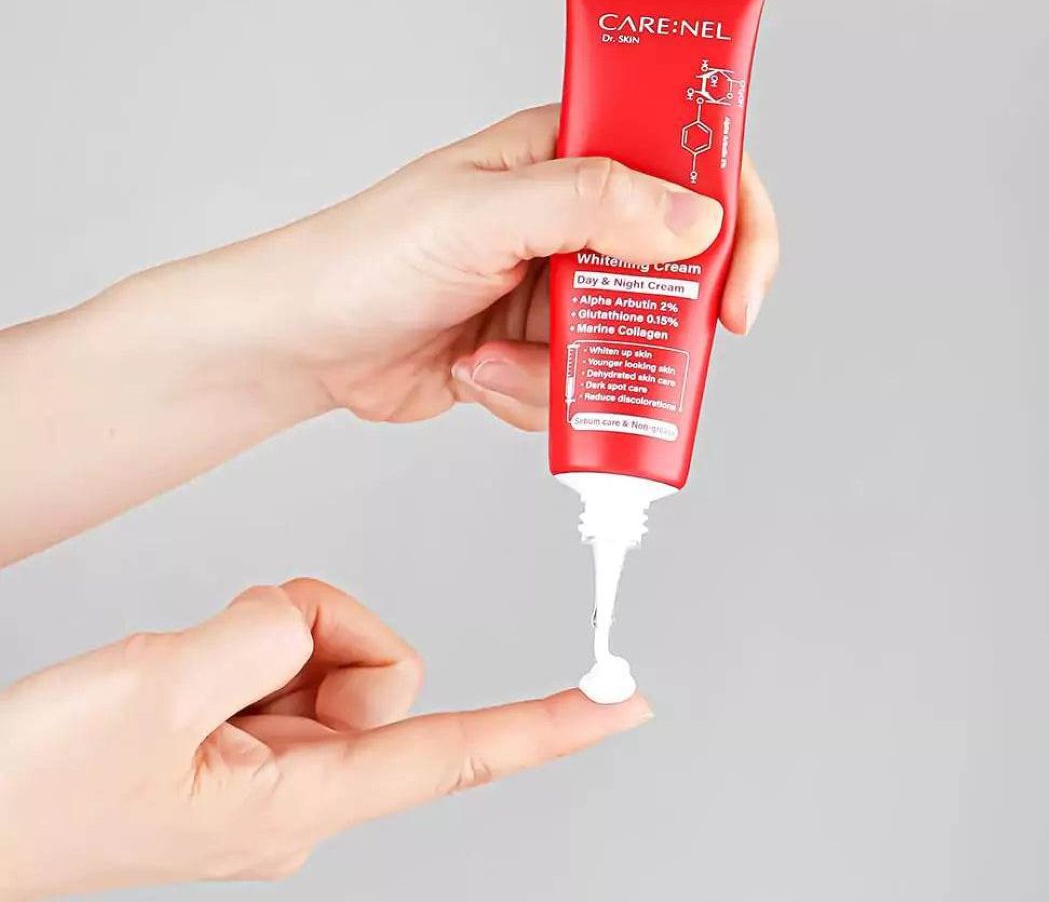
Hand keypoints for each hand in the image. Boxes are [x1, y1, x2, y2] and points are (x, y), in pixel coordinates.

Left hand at [0, 105, 778, 556]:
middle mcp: (574, 218)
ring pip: (630, 344)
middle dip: (647, 326)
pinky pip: (582, 387)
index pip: (687, 159)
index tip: (738, 286)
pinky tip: (474, 372)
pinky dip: (531, 396)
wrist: (307, 343)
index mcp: (568, 154)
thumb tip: (696, 215)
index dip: (732, 217)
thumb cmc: (370, 256)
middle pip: (674, 269)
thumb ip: (591, 203)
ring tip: (488, 357)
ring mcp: (558, 289)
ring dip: (564, 371)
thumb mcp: (483, 214)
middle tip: (601, 347)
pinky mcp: (539, 349)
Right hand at [0, 578, 650, 896]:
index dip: (549, 729)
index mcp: (302, 800)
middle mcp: (306, 787)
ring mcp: (277, 761)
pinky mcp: (247, 735)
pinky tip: (188, 671)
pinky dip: (246, 638)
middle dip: (315, 626)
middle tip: (224, 649)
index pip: (457, 757)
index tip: (621, 705)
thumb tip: (302, 618)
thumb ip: (264, 636)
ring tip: (188, 671)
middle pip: (381, 667)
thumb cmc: (38, 787)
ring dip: (267, 630)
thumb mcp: (157, 688)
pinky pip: (286, 652)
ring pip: (331, 648)